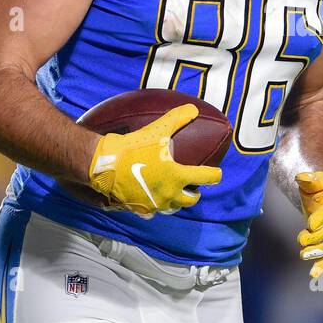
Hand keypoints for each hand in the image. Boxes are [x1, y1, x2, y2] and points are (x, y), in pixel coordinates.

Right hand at [87, 104, 221, 218]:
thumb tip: (193, 109)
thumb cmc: (134, 148)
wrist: (106, 164)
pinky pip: (152, 212)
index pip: (206, 178)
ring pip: (173, 208)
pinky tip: (152, 201)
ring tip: (175, 194)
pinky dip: (155, 207)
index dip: (215, 175)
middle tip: (194, 188)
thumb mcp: (158, 129)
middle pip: (191, 200)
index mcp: (177, 176)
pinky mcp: (139, 209)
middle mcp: (169, 194)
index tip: (217, 174)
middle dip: (195, 194)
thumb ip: (177, 118)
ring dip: (177, 202)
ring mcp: (154, 204)